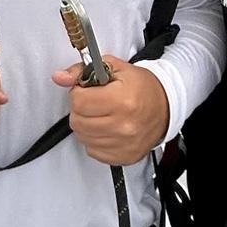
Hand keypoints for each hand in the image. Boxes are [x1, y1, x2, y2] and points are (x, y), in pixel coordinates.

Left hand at [52, 56, 169, 164]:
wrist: (165, 107)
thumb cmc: (142, 88)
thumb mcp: (115, 69)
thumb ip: (83, 71)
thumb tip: (60, 77)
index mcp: (122, 100)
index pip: (78, 102)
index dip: (79, 93)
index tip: (88, 91)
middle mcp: (124, 125)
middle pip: (77, 121)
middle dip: (81, 110)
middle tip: (95, 103)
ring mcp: (124, 144)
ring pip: (82, 137)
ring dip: (87, 126)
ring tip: (102, 115)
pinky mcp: (123, 156)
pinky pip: (92, 151)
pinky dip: (95, 140)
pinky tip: (107, 129)